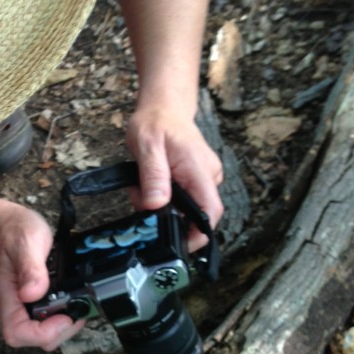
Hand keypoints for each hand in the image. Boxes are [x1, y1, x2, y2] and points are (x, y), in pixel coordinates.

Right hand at [0, 204, 85, 350]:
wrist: (7, 226)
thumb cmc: (13, 232)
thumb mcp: (26, 242)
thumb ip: (29, 267)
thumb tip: (31, 294)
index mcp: (9, 298)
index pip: (17, 334)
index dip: (42, 332)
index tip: (63, 315)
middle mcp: (18, 307)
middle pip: (36, 340)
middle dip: (61, 331)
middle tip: (78, 309)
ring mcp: (28, 307)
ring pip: (47, 334)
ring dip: (67, 324)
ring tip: (79, 302)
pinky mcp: (40, 303)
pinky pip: (54, 320)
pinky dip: (69, 314)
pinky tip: (75, 297)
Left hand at [124, 104, 223, 249]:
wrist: (163, 108)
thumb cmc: (156, 123)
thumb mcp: (147, 146)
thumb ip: (153, 176)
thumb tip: (156, 204)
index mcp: (199, 169)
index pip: (210, 211)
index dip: (199, 233)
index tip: (181, 244)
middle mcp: (208, 175)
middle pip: (196, 213)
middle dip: (169, 216)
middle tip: (143, 201)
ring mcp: (203, 177)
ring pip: (185, 207)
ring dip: (162, 206)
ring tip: (143, 186)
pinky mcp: (195, 178)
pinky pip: (182, 198)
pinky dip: (163, 197)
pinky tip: (150, 185)